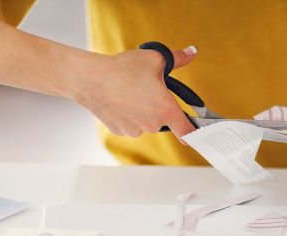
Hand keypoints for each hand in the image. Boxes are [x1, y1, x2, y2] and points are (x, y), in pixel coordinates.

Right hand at [70, 46, 197, 137]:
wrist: (90, 79)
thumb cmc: (123, 69)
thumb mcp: (155, 58)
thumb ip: (178, 58)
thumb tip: (192, 52)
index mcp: (166, 110)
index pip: (187, 131)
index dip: (194, 132)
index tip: (196, 133)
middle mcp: (153, 125)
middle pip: (164, 121)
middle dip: (160, 108)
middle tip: (148, 90)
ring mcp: (135, 130)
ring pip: (146, 122)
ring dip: (143, 111)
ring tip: (130, 92)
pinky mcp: (120, 131)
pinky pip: (130, 124)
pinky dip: (128, 114)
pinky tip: (119, 100)